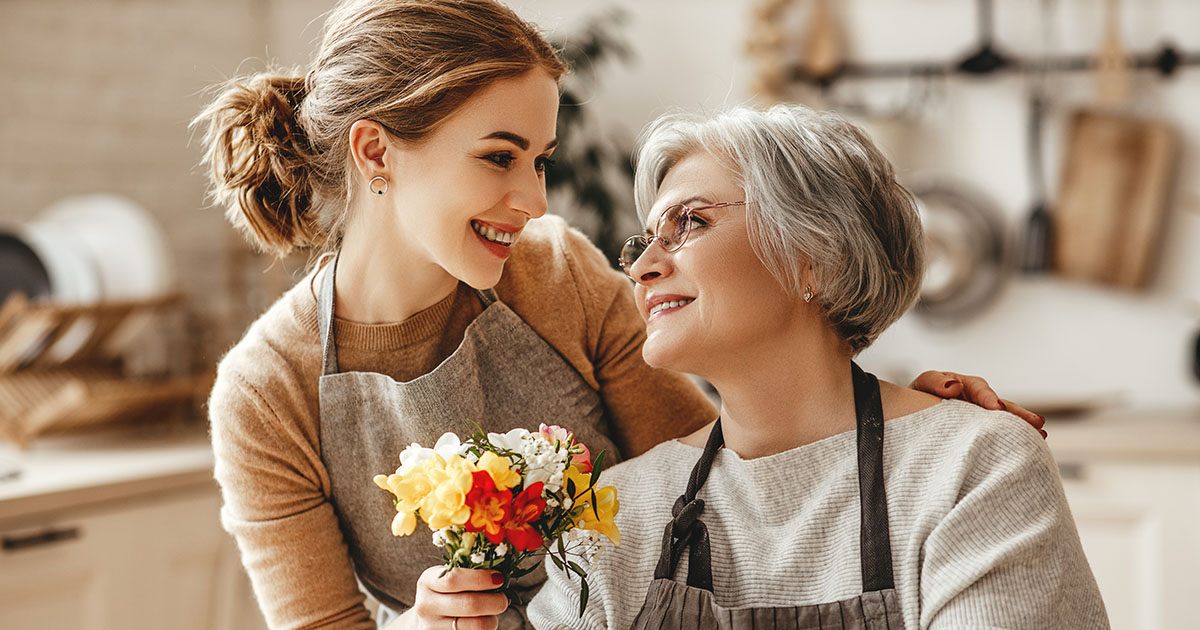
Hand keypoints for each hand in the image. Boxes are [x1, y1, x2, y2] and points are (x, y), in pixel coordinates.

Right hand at [394, 567, 508, 629]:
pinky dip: (486, 627)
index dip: (481, 578)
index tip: (498, 577)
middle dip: (495, 601)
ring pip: (476, 625)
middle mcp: (426, 605)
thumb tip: (500, 574)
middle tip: (504, 598)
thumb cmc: (447, 592)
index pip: (454, 579)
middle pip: (469, 604)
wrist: (429, 617)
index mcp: (428, 581)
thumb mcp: (450, 577)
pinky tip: (483, 620)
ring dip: (493, 618)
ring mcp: (432, 626)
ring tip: (494, 611)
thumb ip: (471, 572)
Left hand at [910, 370, 1046, 438]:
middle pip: (999, 405)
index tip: (995, 408)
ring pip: (1003, 420)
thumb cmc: (916, 400)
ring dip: (1021, 426)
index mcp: (962, 386)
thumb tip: (955, 387)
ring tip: (1040, 434)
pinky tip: (1030, 447)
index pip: (978, 389)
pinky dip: (1012, 439)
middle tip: (1036, 422)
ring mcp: (980, 417)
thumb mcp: (922, 386)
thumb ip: (935, 383)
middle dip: (1017, 413)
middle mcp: (976, 401)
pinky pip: (997, 435)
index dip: (987, 397)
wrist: (909, 417)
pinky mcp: (980, 433)